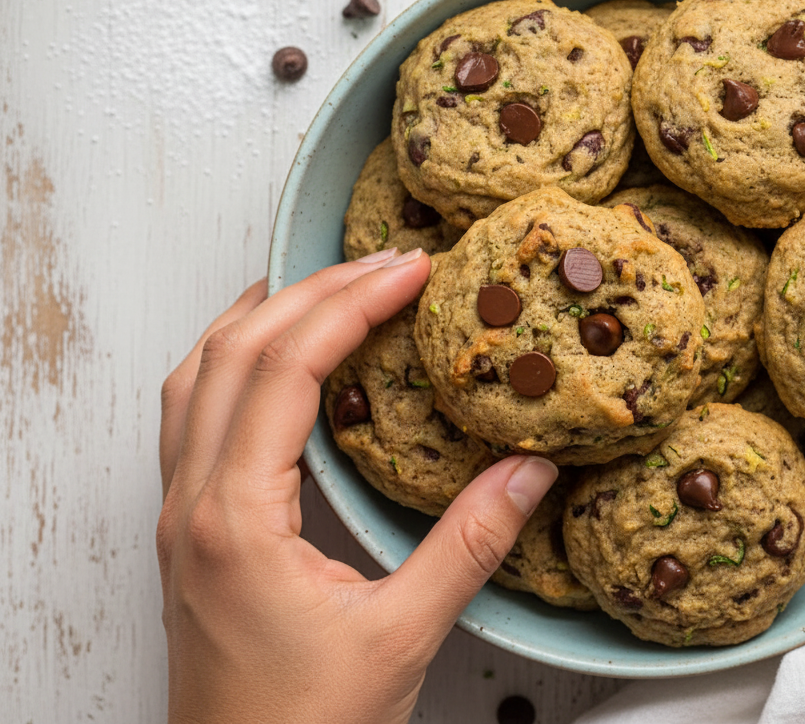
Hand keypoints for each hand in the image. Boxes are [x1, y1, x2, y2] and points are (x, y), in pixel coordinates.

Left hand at [156, 248, 557, 723]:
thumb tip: (531, 469)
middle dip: (311, 290)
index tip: (410, 271)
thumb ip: (470, 544)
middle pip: (233, 351)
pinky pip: (191, 414)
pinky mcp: (188, 533)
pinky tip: (272, 362)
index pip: (285, 367)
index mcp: (233, 519)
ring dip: (260, 315)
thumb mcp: (403, 635)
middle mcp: (191, 505)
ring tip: (324, 283)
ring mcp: (180, 517)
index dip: (351, 304)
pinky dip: (233, 361)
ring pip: (196, 376)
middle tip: (386, 261)